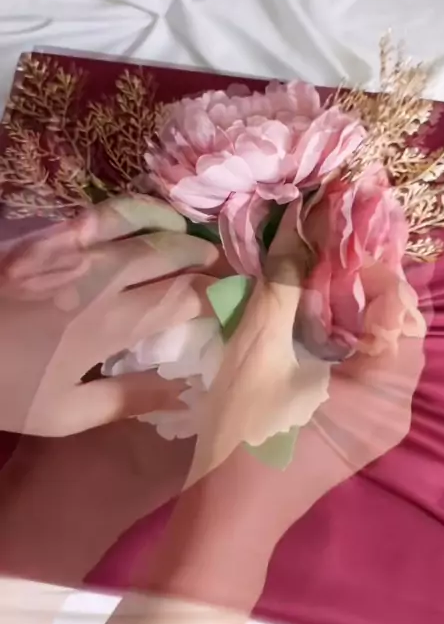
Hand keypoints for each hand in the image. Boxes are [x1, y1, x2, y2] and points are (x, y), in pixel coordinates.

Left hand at [0, 198, 216, 623]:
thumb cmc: (7, 389)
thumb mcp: (65, 414)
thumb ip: (128, 399)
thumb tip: (186, 391)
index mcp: (109, 325)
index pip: (182, 298)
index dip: (218, 294)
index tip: (241, 298)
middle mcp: (100, 279)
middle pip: (169, 257)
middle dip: (206, 260)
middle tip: (227, 270)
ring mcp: (73, 251)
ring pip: (142, 230)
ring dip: (178, 233)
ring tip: (199, 242)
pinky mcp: (47, 238)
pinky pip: (101, 212)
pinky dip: (135, 210)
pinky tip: (152, 216)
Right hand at [122, 208, 426, 608]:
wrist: (227, 515)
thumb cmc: (245, 435)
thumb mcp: (259, 350)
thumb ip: (281, 285)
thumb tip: (294, 229)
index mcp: (384, 392)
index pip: (402, 310)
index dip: (375, 266)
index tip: (337, 237)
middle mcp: (396, 407)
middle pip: (396, 327)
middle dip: (363, 284)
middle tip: (323, 251)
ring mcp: (378, 422)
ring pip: (379, 346)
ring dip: (351, 308)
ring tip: (313, 276)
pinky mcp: (356, 427)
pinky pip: (363, 368)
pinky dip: (342, 337)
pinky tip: (308, 318)